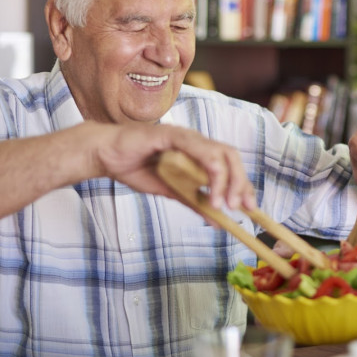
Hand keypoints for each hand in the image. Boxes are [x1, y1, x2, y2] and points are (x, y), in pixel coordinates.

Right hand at [91, 122, 255, 210]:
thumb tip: (218, 222)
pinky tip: (207, 189)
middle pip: (231, 156)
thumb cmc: (136, 168)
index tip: (250, 207)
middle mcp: (197, 142)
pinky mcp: (171, 134)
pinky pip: (196, 149)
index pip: (231, 165)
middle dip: (241, 183)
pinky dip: (207, 169)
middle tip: (240, 208)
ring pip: (219, 153)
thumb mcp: (171, 192)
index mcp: (199, 152)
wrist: (106, 155)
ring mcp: (185, 136)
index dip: (243, 184)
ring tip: (222, 204)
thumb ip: (194, 202)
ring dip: (226, 180)